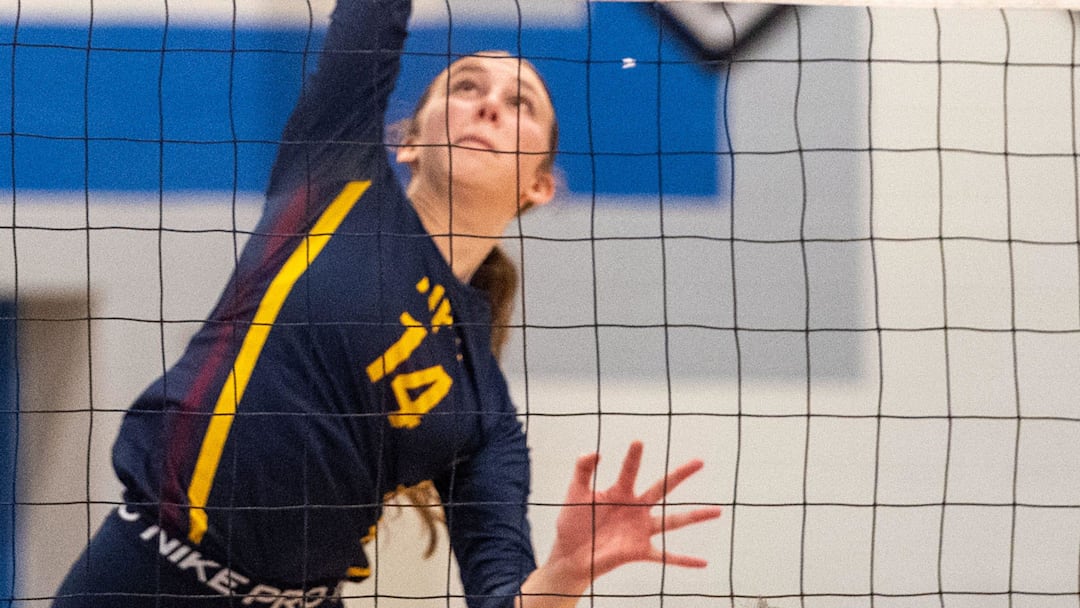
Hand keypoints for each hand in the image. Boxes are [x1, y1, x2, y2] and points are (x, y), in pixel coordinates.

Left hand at [549, 440, 722, 580]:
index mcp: (620, 492)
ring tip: (718, 511)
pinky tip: (703, 563)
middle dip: (681, 474)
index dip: (633, 456)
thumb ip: (582, 470)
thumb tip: (594, 452)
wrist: (570, 555)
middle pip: (662, 488)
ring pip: (673, 521)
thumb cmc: (573, 522)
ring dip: (696, 516)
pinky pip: (665, 556)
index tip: (638, 441)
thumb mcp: (575, 493)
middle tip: (700, 461)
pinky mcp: (639, 551)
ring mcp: (640, 530)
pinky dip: (684, 560)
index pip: (630, 470)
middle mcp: (636, 508)